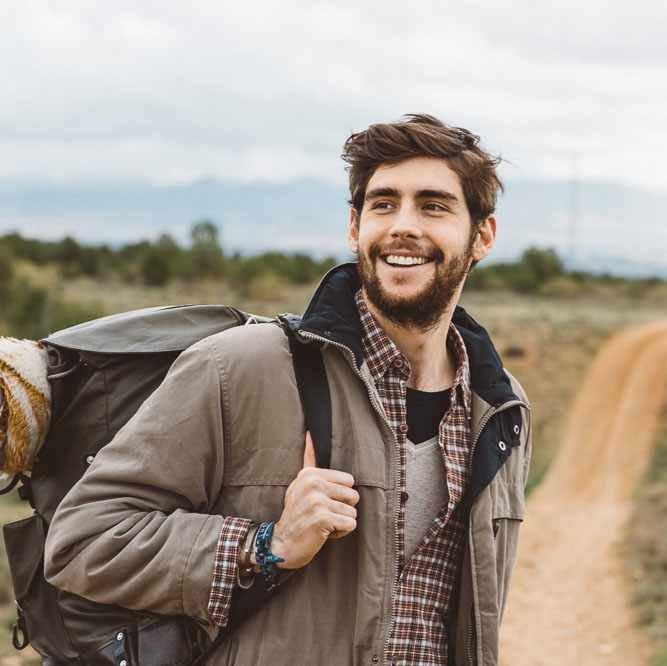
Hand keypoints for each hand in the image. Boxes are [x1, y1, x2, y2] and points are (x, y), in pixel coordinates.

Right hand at [271, 431, 358, 568]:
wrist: (280, 544)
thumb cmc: (295, 515)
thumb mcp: (299, 485)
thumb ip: (308, 461)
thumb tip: (310, 434)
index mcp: (310, 474)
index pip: (349, 481)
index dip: (339, 496)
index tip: (321, 503)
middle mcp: (313, 484)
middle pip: (354, 495)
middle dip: (342, 509)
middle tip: (322, 515)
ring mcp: (317, 500)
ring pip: (352, 512)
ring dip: (340, 522)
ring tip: (322, 524)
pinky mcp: (323, 518)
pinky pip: (350, 524)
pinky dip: (340, 532)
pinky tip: (324, 533)